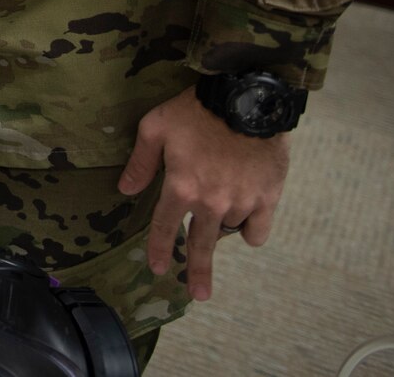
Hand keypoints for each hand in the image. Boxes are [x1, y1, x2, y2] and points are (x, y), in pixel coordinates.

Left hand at [119, 87, 290, 301]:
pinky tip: (247, 224)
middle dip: (198, 272)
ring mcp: (242, 202)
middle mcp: (211, 202)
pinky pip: (259, 229)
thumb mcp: (155, 127)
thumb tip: (125, 190)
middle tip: (198, 295)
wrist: (247, 97)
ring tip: (219, 215)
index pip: (166, 227)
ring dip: (222, 227)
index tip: (159, 269)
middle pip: (202, 245)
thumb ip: (140, 162)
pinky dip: (252, 229)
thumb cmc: (195, 109)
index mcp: (181, 186)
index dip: (161, 249)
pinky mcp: (268, 197)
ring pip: (230, 229)